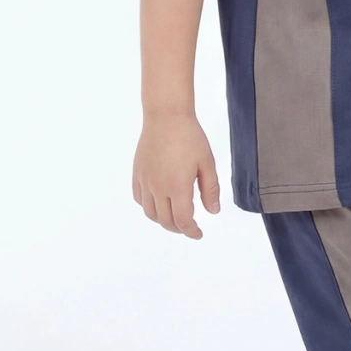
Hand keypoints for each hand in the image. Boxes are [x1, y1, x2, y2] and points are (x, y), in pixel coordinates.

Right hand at [132, 113, 221, 237]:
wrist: (166, 116)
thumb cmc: (189, 137)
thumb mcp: (207, 163)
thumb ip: (210, 189)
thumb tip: (213, 211)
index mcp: (178, 187)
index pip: (183, 221)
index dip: (191, 232)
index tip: (198, 234)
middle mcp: (158, 188)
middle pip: (166, 221)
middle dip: (179, 229)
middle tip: (189, 227)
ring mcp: (145, 181)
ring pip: (150, 213)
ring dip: (163, 220)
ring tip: (174, 218)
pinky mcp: (137, 173)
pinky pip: (139, 198)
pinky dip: (149, 207)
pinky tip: (158, 203)